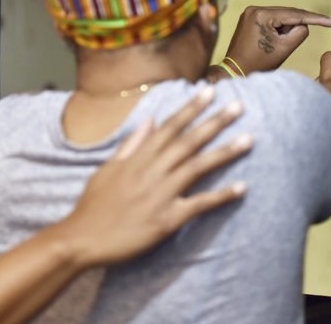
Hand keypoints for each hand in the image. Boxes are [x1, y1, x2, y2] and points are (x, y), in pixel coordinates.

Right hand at [57, 88, 250, 266]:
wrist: (82, 239)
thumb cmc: (93, 204)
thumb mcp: (108, 168)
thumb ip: (131, 144)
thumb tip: (150, 120)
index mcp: (138, 158)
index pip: (170, 127)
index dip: (191, 108)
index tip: (209, 92)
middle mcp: (152, 171)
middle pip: (188, 141)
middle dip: (214, 122)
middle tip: (239, 106)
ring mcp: (160, 195)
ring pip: (197, 167)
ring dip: (224, 152)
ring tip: (248, 139)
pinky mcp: (167, 219)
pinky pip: (198, 204)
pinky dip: (221, 196)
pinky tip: (241, 187)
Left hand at [223, 6, 330, 74]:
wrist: (235, 72)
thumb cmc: (259, 63)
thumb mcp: (285, 48)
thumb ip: (300, 32)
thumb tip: (303, 24)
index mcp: (261, 15)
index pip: (295, 15)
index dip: (317, 19)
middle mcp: (254, 9)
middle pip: (287, 15)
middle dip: (295, 28)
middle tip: (290, 45)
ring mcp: (249, 13)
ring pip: (280, 17)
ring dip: (285, 30)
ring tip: (275, 47)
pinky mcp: (248, 18)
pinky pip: (271, 20)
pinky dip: (278, 29)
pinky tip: (272, 42)